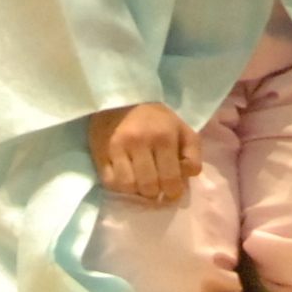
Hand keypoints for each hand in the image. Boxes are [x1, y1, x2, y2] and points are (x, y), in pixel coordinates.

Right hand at [87, 100, 201, 204]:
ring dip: (136, 190)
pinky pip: (110, 182)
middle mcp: (140, 142)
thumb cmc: (156, 118)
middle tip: (155, 186)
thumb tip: (184, 179)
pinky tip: (124, 176)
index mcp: (164, 137)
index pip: (172, 180)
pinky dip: (118, 185)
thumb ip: (192, 155)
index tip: (171, 190)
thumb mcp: (182, 130)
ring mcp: (117, 148)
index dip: (174, 191)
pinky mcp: (100, 152)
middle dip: (155, 192)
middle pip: (149, 188)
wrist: (122, 99)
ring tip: (139, 180)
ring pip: (128, 187)